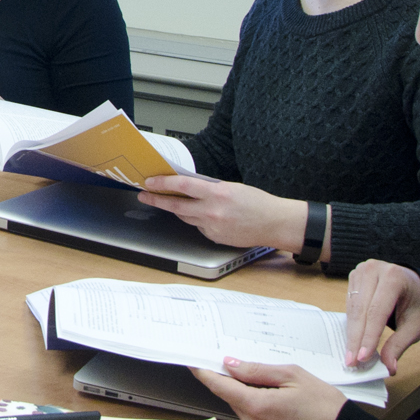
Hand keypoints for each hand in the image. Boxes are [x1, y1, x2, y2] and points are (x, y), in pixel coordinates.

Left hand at [137, 175, 304, 250]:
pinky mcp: (214, 237)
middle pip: (176, 205)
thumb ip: (210, 188)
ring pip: (185, 216)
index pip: (182, 186)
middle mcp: (212, 211)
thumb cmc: (257, 202)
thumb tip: (188, 186)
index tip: (150, 181)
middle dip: (157, 199)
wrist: (274, 223)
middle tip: (144, 195)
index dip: (163, 183)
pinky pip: (198, 226)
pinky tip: (203, 215)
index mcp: (217, 194)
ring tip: (167, 202)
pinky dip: (196, 220)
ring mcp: (212, 226)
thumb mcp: (232, 187)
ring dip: (176, 209)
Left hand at [192, 358, 344, 419]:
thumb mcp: (292, 376)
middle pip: (231, 396)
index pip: (219, 386)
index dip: (204, 372)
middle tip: (241, 361)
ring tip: (271, 381)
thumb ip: (257, 370)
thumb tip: (230, 365)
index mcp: (257, 407)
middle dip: (233, 379)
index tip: (193, 360)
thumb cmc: (324, 405)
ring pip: (242, 406)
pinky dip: (256, 405)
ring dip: (247, 392)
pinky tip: (275, 397)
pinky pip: (252, 418)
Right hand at [342, 260, 419, 374]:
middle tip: (352, 362)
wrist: (417, 286)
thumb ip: (399, 345)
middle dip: (356, 338)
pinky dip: (350, 323)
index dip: (368, 336)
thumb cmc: (418, 304)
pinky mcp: (354, 277)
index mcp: (394, 277)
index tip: (362, 358)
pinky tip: (351, 339)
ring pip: (352, 308)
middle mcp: (374, 269)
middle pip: (361, 310)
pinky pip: (349, 304)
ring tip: (350, 355)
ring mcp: (361, 271)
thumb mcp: (415, 326)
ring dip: (351, 333)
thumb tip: (388, 366)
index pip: (377, 311)